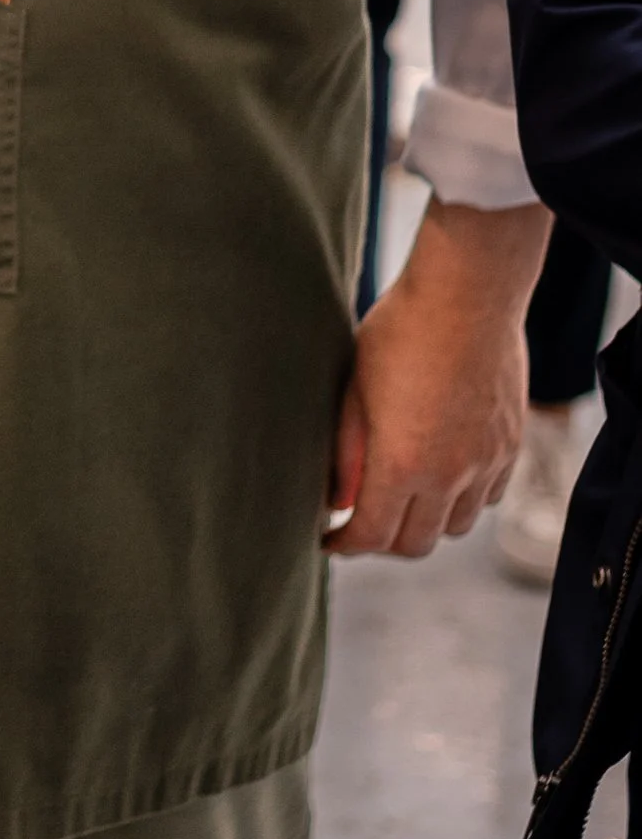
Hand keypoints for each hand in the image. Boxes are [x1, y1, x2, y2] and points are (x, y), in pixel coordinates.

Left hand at [329, 197, 550, 558]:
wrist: (467, 294)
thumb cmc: (399, 332)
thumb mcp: (354, 390)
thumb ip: (345, 453)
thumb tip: (336, 501)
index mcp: (401, 464)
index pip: (371, 535)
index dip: (343, 544)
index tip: (327, 538)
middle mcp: (449, 475)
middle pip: (414, 544)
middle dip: (381, 540)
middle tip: (359, 520)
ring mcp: (486, 463)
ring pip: (454, 526)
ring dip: (424, 522)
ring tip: (400, 498)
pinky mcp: (510, 446)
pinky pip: (487, 498)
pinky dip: (461, 500)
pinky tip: (441, 475)